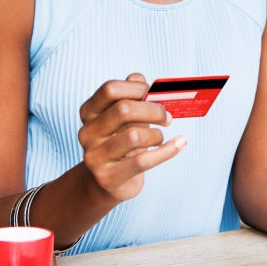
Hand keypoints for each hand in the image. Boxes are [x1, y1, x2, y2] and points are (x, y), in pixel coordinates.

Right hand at [77, 72, 184, 201]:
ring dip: (157, 134)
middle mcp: (87, 133)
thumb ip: (134, 95)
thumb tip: (150, 85)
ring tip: (160, 137)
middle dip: (153, 110)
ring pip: (134, 136)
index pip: (110, 90)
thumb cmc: (121, 141)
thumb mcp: (125, 117)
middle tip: (167, 117)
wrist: (109, 180)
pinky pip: (143, 161)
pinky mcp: (108, 176)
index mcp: (89, 112)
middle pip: (123, 110)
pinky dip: (167, 151)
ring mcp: (95, 156)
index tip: (154, 94)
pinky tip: (179, 144)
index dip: (137, 88)